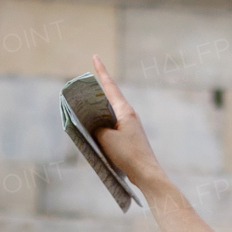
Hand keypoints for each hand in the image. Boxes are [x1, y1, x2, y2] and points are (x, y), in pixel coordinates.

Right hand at [90, 54, 162, 190]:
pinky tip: (94, 131)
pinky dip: (102, 126)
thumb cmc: (128, 155)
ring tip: (84, 109)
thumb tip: (95, 126)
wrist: (147, 174)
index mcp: (124, 111)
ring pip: (109, 114)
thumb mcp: (105, 139)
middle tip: (84, 84)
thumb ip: (96, 128)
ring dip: (97, 112)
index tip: (95, 57)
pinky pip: (111, 126)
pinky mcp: (129, 138)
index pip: (110, 86)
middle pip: (109, 99)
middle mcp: (128, 115)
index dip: (101, 72)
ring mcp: (129, 126)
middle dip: (96, 91)